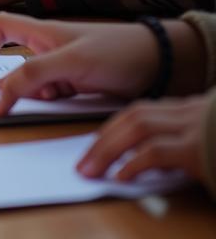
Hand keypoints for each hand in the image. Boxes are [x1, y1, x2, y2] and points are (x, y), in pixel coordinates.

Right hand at [0, 12, 161, 114]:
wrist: (157, 63)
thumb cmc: (115, 52)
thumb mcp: (70, 61)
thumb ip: (34, 73)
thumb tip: (1, 91)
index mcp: (43, 32)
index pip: (4, 25)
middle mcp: (50, 47)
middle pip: (17, 62)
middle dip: (11, 81)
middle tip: (5, 102)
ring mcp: (64, 66)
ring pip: (35, 82)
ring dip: (33, 94)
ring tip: (42, 102)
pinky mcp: (78, 83)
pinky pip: (54, 93)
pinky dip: (51, 101)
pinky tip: (60, 104)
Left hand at [77, 94, 210, 182]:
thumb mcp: (205, 140)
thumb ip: (179, 142)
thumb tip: (149, 160)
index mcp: (188, 110)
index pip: (140, 111)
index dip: (113, 128)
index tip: (95, 146)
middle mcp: (188, 113)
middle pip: (134, 117)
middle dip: (104, 140)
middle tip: (84, 162)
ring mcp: (194, 127)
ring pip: (140, 127)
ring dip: (110, 149)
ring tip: (92, 170)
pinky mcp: (199, 149)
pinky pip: (157, 151)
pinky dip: (134, 163)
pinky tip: (122, 177)